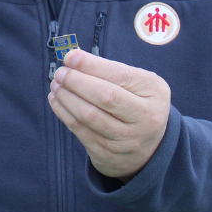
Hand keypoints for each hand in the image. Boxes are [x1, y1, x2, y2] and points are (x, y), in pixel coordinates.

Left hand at [48, 49, 170, 180]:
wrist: (148, 148)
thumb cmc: (136, 105)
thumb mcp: (137, 84)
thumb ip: (110, 71)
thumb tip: (73, 58)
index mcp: (154, 93)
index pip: (119, 76)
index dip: (91, 65)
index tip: (70, 57)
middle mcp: (145, 118)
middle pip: (105, 97)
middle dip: (76, 81)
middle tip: (60, 73)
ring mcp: (126, 139)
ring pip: (88, 115)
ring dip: (66, 97)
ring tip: (56, 85)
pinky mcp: (107, 154)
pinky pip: (79, 130)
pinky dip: (63, 112)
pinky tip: (56, 100)